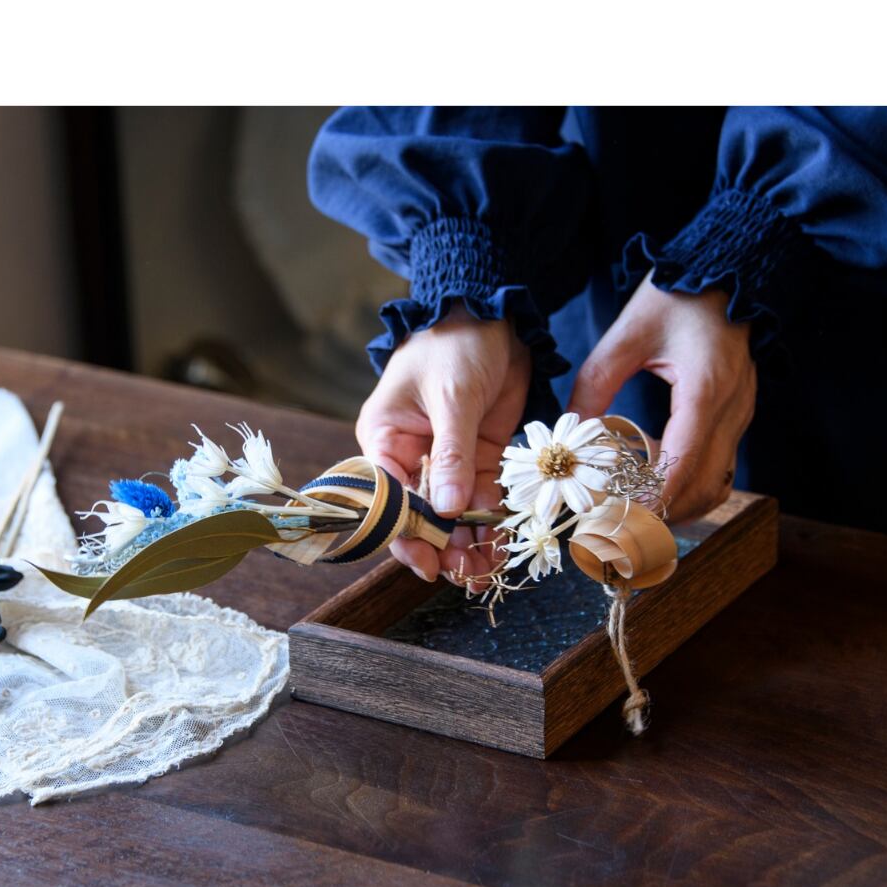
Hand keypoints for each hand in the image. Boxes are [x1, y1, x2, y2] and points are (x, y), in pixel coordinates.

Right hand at [356, 306, 529, 581]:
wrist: (493, 312)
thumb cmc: (455, 341)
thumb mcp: (452, 396)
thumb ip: (452, 454)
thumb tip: (450, 510)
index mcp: (384, 440)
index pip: (389, 499)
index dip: (406, 535)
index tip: (429, 564)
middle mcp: (411, 456)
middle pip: (421, 515)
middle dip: (441, 546)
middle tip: (466, 574)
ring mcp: (447, 459)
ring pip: (454, 514)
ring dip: (468, 543)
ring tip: (486, 572)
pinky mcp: (480, 456)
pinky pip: (483, 499)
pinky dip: (491, 524)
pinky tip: (502, 549)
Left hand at [567, 275, 755, 520]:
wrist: (728, 267)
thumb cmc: (678, 293)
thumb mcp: (628, 333)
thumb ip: (596, 383)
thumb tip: (570, 430)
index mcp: (705, 392)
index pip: (681, 465)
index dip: (651, 502)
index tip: (618, 524)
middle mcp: (731, 411)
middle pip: (702, 487)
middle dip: (661, 515)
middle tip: (618, 530)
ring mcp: (741, 416)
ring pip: (717, 484)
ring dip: (678, 506)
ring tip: (635, 514)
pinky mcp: (738, 415)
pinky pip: (720, 467)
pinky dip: (689, 485)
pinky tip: (656, 483)